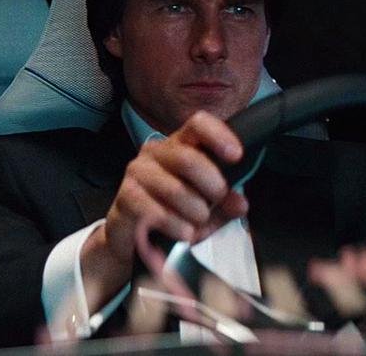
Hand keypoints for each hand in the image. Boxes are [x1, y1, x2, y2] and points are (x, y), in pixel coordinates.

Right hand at [82, 112, 248, 294]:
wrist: (135, 241)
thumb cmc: (172, 216)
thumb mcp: (208, 212)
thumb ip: (225, 205)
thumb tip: (240, 203)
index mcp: (178, 146)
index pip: (197, 124)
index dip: (218, 135)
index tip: (236, 156)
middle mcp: (155, 153)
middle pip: (188, 159)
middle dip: (212, 187)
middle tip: (215, 203)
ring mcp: (137, 173)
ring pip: (175, 189)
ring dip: (194, 214)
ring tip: (195, 225)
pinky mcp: (126, 197)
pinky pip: (157, 212)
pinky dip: (176, 227)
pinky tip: (181, 233)